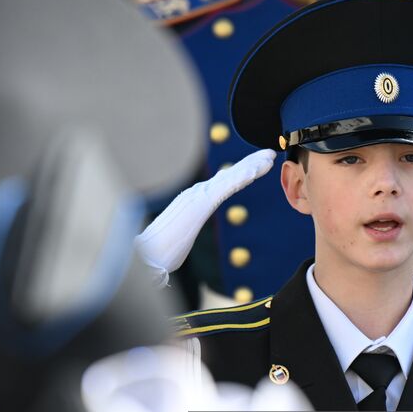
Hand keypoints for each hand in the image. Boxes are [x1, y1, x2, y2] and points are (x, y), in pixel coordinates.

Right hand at [134, 148, 276, 285]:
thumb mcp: (177, 241)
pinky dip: (241, 178)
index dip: (241, 172)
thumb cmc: (157, 253)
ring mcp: (197, 197)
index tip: (257, 166)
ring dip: (251, 167)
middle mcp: (195, 194)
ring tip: (268, 159)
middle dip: (250, 163)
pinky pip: (225, 188)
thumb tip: (178, 244)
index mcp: (192, 201)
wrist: (143, 257)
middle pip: (228, 175)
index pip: (221, 183)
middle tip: (270, 154)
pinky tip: (254, 172)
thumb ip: (182, 236)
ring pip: (230, 178)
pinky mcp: (200, 204)